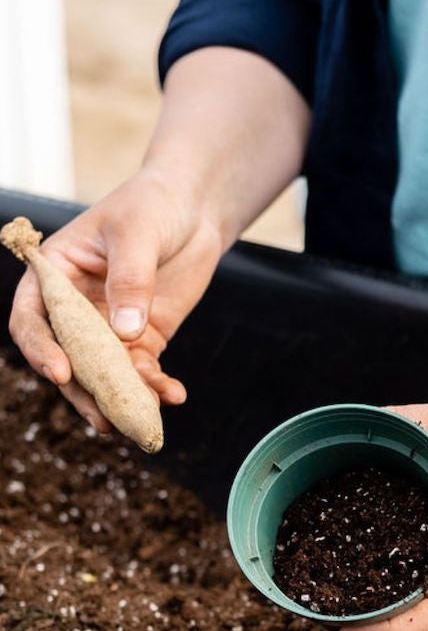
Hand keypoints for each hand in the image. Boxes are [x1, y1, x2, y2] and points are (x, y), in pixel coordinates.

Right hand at [8, 168, 223, 429]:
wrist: (193, 207)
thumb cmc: (152, 206)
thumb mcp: (138, 234)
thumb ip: (131, 280)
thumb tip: (126, 333)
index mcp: (53, 275)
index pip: (32, 319)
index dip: (41, 349)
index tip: (62, 373)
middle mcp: (74, 306)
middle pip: (68, 356)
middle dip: (82, 391)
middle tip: (103, 418)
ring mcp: (108, 325)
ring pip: (104, 371)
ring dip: (119, 399)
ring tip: (137, 423)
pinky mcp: (142, 335)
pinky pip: (143, 368)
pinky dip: (155, 385)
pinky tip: (172, 396)